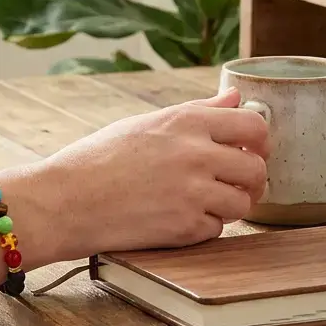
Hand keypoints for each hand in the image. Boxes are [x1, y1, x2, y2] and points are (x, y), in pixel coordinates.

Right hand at [7, 87, 268, 264]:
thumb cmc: (99, 158)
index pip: (253, 126)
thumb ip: (198, 111)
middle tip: (233, 183)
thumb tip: (236, 97)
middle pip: (256, 168)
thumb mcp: (147, 123)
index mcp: (187, 120)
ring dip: (230, 205)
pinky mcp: (186, 227)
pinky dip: (204, 226)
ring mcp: (194, 192)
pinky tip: (178, 216)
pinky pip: (218, 228)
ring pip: (243, 203)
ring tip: (202, 201)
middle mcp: (196, 153)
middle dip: (250, 179)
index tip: (251, 150)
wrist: (65, 200)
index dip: (259, 142)